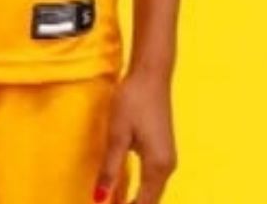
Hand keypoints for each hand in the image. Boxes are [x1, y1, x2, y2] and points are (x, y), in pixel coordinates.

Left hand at [95, 68, 176, 203]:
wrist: (151, 75)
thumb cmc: (133, 101)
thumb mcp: (117, 135)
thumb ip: (110, 170)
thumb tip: (99, 199)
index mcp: (157, 166)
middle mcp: (167, 166)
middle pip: (150, 201)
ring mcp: (167, 159)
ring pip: (152, 192)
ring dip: (135, 201)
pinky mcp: (162, 151)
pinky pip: (152, 181)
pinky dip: (139, 191)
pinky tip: (123, 193)